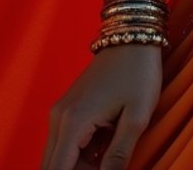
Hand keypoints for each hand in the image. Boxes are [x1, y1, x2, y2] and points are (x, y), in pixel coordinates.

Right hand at [42, 46, 162, 169]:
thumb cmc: (139, 72)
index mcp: (73, 123)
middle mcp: (58, 119)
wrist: (133, 35)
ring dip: (78, 167)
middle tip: (106, 165)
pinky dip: (78, 155)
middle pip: (53, 167)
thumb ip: (119, 155)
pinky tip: (104, 147)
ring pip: (57, 158)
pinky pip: (64, 144)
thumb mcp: (137, 117)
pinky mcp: (66, 109)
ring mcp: (60, 113)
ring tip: (108, 156)